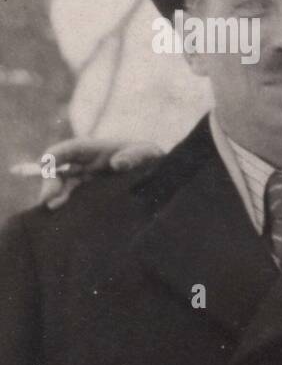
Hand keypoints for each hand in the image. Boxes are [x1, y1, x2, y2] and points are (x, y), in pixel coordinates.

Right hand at [37, 137, 163, 209]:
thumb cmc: (147, 157)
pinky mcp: (88, 196)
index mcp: (94, 150)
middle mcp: (84, 165)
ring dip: (55, 197)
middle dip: (51, 183)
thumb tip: (118, 164)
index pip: (70, 149)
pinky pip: (72, 200)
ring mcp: (83, 181)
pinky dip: (65, 206)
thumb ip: (133, 156)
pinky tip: (62, 215)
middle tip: (49, 198)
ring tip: (54, 207)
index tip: (44, 164)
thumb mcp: (145, 153)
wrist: (155, 174)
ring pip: (62, 188)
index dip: (54, 155)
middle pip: (59, 171)